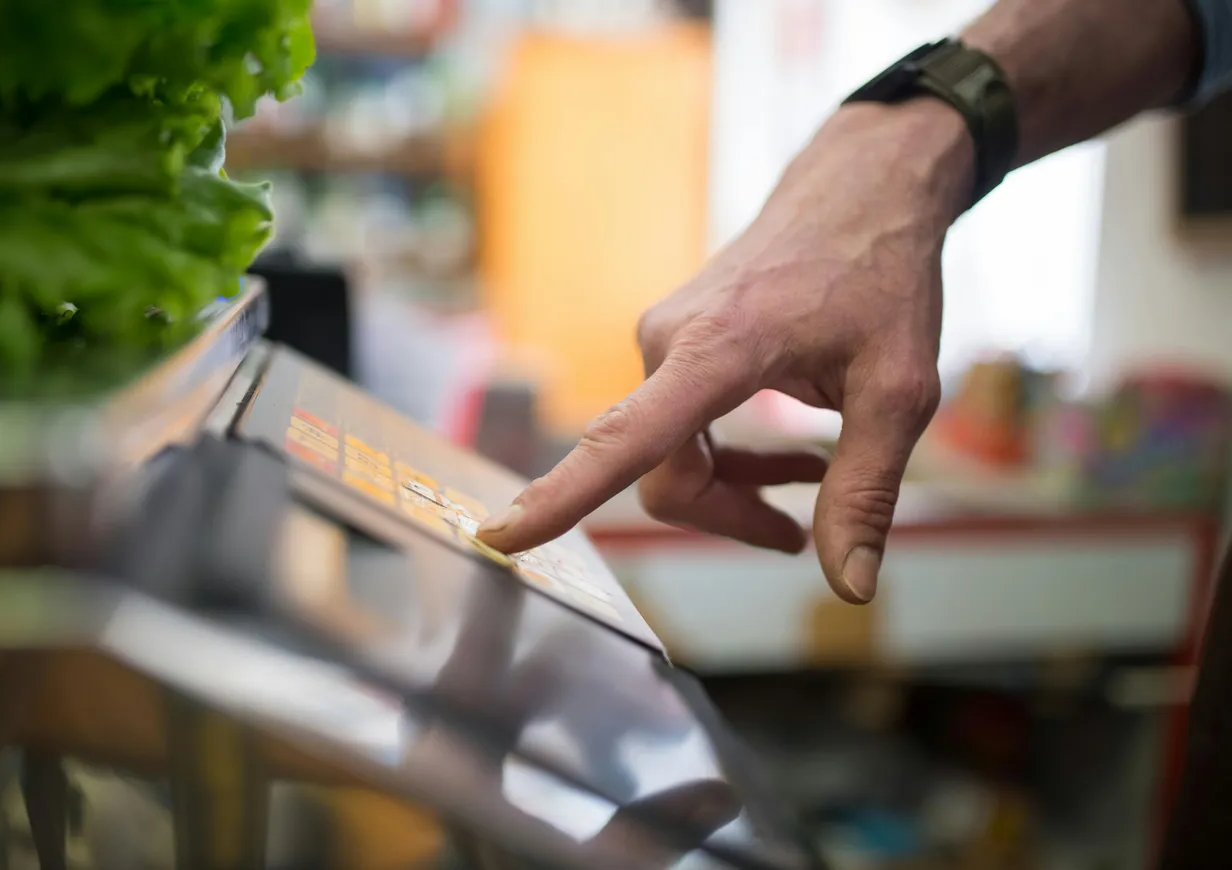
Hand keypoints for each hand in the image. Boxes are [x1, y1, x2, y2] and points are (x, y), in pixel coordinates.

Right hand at [478, 100, 973, 603]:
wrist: (863, 184)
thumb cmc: (885, 275)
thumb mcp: (899, 391)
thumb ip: (865, 491)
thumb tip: (850, 587)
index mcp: (715, 350)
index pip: (622, 441)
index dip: (558, 498)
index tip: (499, 537)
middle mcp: (668, 343)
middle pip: (665, 476)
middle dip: (730, 517)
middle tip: (800, 535)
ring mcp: (664, 339)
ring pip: (671, 455)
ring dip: (734, 486)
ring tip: (814, 480)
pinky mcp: (674, 341)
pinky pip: (677, 424)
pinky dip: (728, 454)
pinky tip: (795, 454)